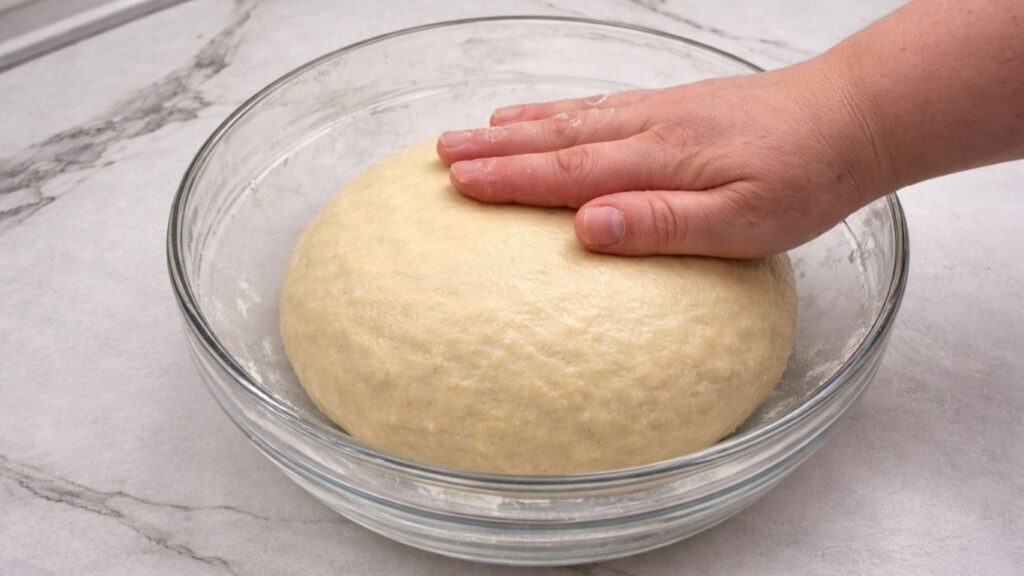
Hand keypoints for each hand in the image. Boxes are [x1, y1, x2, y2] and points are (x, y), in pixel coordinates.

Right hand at [436, 57, 891, 257]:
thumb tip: (587, 226)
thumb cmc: (803, 179)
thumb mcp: (741, 224)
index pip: (567, 171)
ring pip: (571, 117)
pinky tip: (543, 114)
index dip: (509, 179)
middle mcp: (648, 129)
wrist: (852, 117)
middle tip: (439, 152)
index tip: (457, 182)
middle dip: (493, 148)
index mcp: (658, 161)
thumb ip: (661, 225)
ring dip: (516, 127)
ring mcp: (659, 113)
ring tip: (471, 131)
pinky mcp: (674, 107)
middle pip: (555, 137)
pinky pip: (600, 106)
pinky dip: (560, 110)